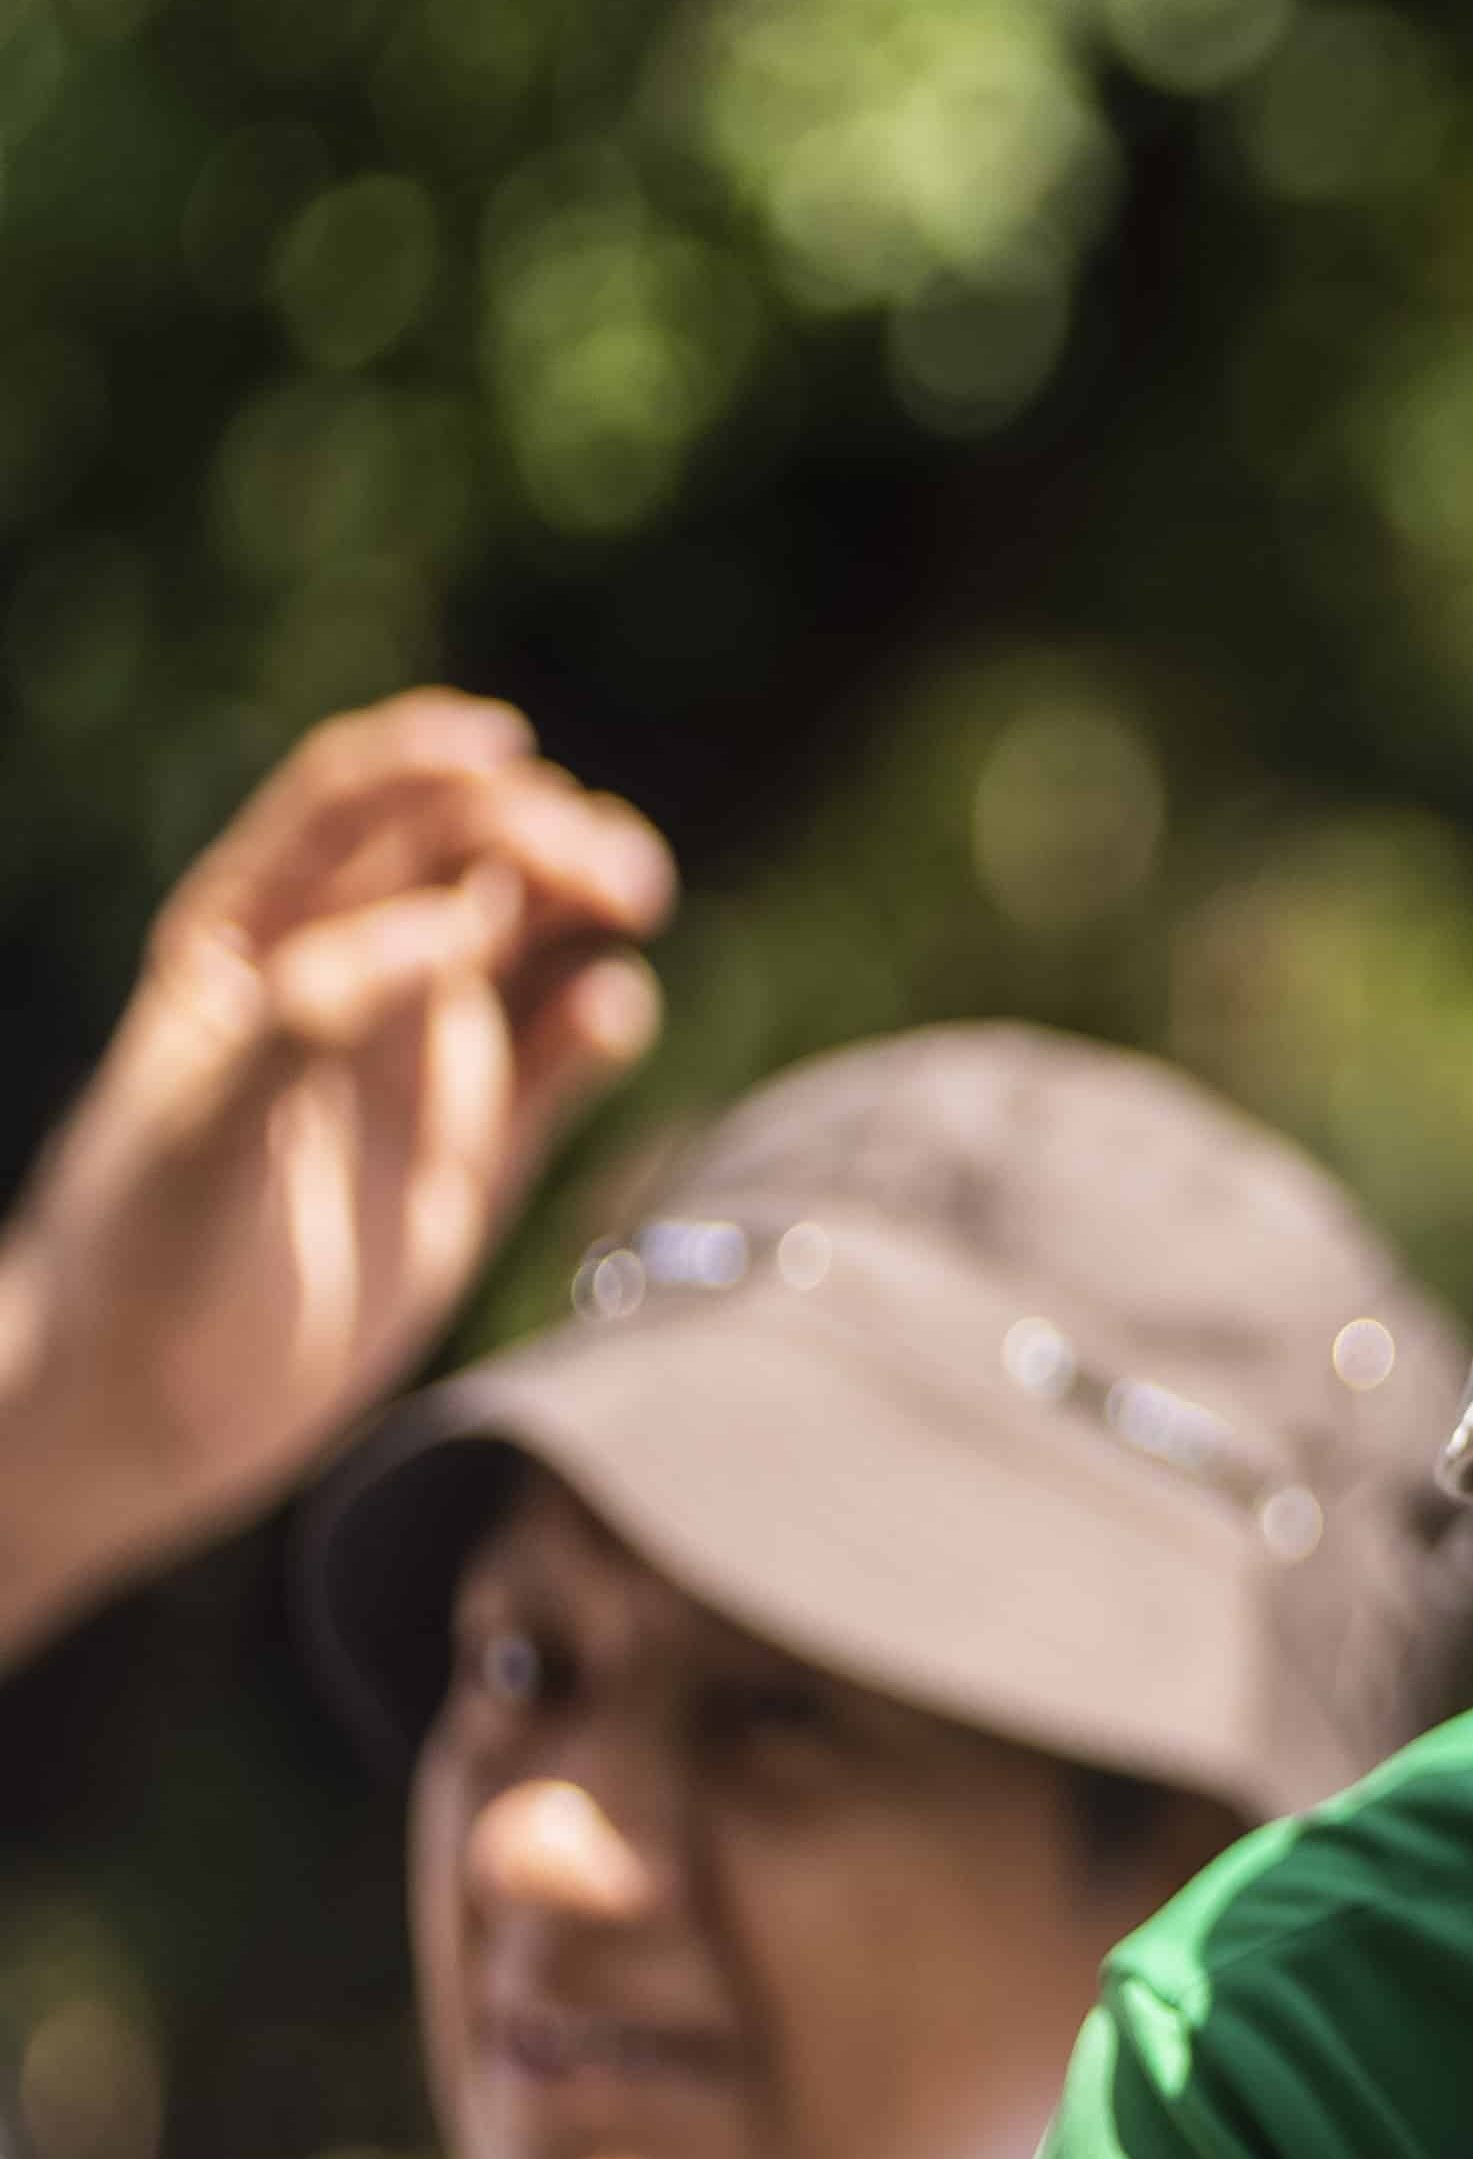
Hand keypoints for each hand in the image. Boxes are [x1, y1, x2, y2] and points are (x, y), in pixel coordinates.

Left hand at [0, 690, 670, 1659]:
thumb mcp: (208, 1125)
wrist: (165, 1409)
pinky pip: (561, 1054)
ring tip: (631, 900)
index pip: (348, 809)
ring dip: (588, 896)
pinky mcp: (478, 1145)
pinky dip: (600, 1018)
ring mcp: (417, 1060)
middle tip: (608, 871)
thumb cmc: (154, 1257)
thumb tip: (459, 918)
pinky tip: (611, 1016)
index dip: (425, 758)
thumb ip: (322, 1010)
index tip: (503, 749)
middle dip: (539, 831)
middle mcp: (345, 981)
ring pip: (530, 934)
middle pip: (461, 853)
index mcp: (250, 943)